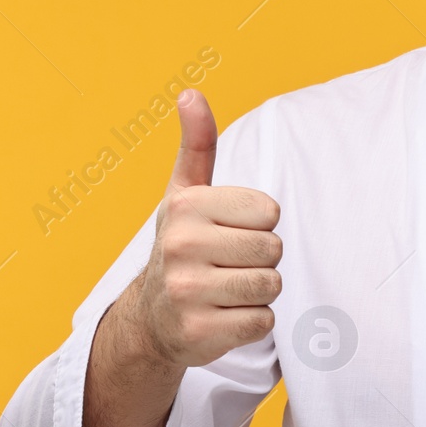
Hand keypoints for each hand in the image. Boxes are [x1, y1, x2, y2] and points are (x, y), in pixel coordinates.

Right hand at [126, 88, 282, 368]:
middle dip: (261, 260)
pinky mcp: (199, 333)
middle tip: (228, 266)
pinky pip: (263, 322)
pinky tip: (222, 316)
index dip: (258, 225)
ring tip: (225, 290)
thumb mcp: (185, 194)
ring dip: (258, 293)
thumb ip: (197, 145)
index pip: (270, 212)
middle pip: (274, 250)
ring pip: (271, 286)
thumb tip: (191, 93)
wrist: (151, 319)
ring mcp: (186, 292)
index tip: (228, 233)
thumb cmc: (184, 246)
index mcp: (186, 207)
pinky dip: (251, 323)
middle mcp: (181, 246)